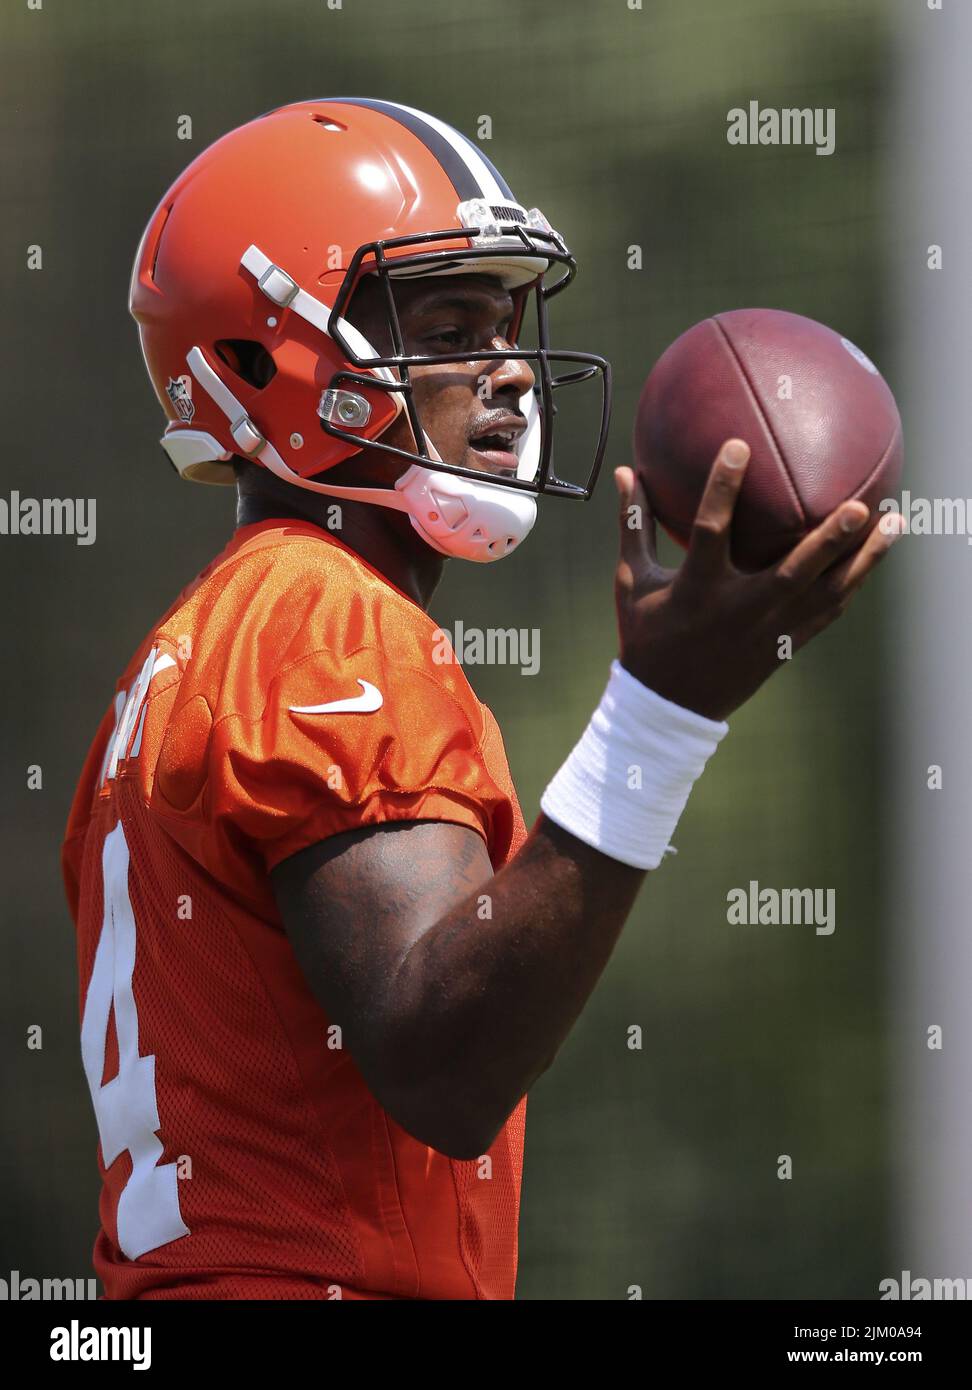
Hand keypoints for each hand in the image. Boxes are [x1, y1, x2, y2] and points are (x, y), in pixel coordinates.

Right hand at [613, 439, 904, 721]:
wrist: (668, 705)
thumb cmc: (646, 635)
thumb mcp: (632, 581)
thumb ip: (634, 525)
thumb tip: (625, 470)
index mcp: (697, 590)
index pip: (710, 531)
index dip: (723, 489)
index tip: (740, 447)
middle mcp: (739, 611)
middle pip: (794, 572)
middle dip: (829, 540)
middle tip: (861, 504)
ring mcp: (768, 631)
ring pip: (825, 594)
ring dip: (863, 560)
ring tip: (895, 521)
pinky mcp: (785, 646)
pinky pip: (827, 611)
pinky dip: (852, 582)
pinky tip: (873, 556)